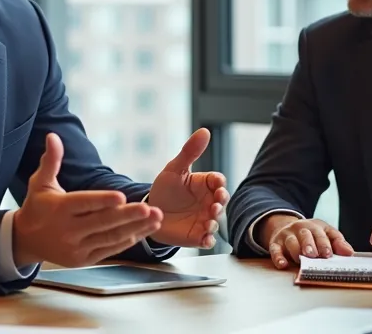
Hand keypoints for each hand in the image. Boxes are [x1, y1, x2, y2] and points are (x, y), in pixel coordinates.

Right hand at [12, 133, 162, 266]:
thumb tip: (53, 136)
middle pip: (102, 222)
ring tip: (156, 219)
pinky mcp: (83, 259)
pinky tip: (143, 231)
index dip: (102, 201)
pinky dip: (126, 241)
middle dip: (128, 216)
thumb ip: (51, 160)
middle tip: (149, 208)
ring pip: (109, 238)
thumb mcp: (40, 182)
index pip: (83, 204)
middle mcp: (67, 230)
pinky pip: (109, 250)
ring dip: (135, 228)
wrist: (25, 240)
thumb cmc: (37, 206)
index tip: (122, 197)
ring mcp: (76, 247)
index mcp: (59, 209)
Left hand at [144, 128, 229, 248]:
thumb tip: (204, 131)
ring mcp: (204, 219)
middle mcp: (208, 202)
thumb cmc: (166, 188)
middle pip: (221, 202)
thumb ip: (189, 152)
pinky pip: (206, 239)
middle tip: (215, 204)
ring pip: (215, 221)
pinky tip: (205, 239)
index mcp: (205, 184)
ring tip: (209, 221)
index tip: (217, 184)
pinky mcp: (196, 235)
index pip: (217, 181)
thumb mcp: (175, 168)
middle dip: (220, 203)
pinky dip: (208, 240)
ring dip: (214, 222)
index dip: (219, 183)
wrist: (150, 211)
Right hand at [261, 215, 353, 268]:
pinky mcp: (275, 243)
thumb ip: (338, 243)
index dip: (324, 244)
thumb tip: (349, 253)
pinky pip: (275, 249)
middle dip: (309, 245)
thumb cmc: (310, 235)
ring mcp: (287, 235)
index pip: (321, 234)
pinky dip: (278, 257)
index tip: (328, 254)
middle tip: (313, 254)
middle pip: (305, 234)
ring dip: (296, 250)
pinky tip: (282, 264)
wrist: (286, 228)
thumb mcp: (325, 234)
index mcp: (315, 226)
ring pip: (291, 241)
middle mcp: (300, 228)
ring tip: (300, 260)